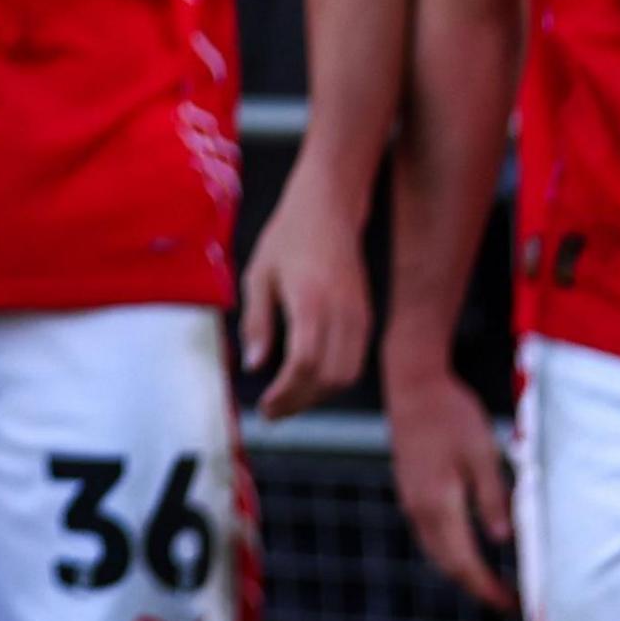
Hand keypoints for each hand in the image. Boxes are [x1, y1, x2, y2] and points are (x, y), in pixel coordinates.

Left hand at [238, 199, 369, 415]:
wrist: (329, 209)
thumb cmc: (288, 238)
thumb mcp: (258, 275)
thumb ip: (257, 322)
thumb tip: (254, 365)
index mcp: (311, 301)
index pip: (305, 364)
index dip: (285, 393)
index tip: (264, 407)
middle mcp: (342, 312)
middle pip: (329, 378)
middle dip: (299, 402)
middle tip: (272, 411)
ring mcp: (359, 315)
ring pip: (347, 375)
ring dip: (317, 395)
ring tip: (287, 399)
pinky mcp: (366, 317)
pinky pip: (355, 361)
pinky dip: (332, 379)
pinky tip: (308, 379)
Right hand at [384, 366, 514, 609]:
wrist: (412, 385)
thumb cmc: (451, 414)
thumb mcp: (482, 454)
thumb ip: (492, 499)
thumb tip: (503, 541)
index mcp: (439, 503)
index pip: (465, 562)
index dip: (487, 589)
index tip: (511, 605)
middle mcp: (420, 510)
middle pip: (447, 565)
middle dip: (477, 588)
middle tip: (507, 602)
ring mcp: (411, 502)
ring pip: (437, 553)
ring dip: (463, 572)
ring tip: (492, 582)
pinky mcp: (411, 492)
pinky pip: (430, 536)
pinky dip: (451, 552)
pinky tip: (469, 550)